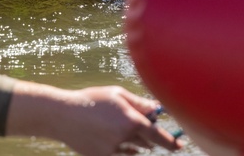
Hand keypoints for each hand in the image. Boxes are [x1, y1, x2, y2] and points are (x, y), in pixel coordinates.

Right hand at [8, 82, 181, 155]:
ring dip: (136, 141)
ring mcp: (114, 150)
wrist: (63, 115)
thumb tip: (157, 108)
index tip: (180, 144)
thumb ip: (139, 102)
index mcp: (130, 120)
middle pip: (148, 142)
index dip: (172, 141)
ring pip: (135, 149)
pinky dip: (123, 148)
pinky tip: (113, 137)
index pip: (159, 135)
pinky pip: (121, 154)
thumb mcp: (116, 94)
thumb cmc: (91, 100)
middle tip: (146, 128)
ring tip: (119, 127)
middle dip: (151, 136)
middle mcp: (125, 137)